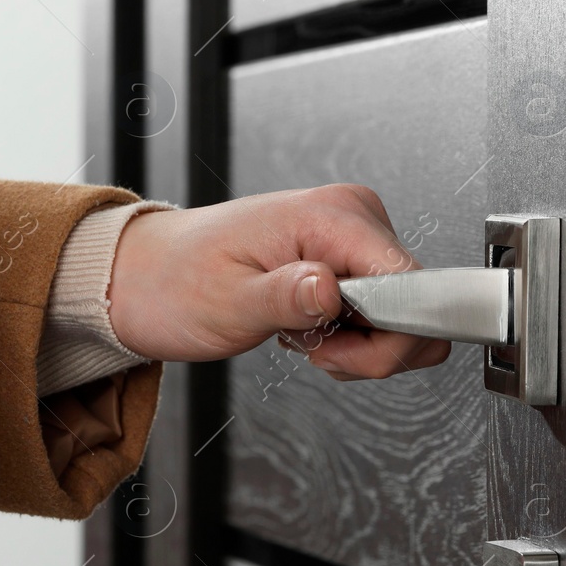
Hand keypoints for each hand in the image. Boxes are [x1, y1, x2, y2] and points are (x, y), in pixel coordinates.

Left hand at [107, 184, 450, 380]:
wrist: (150, 278)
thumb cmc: (177, 282)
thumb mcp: (227, 301)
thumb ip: (285, 297)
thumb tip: (330, 290)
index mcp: (332, 216)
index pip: (412, 284)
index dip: (387, 336)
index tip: (336, 349)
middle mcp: (353, 217)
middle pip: (415, 305)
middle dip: (369, 348)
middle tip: (311, 347)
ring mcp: (355, 238)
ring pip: (404, 317)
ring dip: (359, 347)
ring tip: (303, 336)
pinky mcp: (350, 260)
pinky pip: (384, 315)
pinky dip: (352, 339)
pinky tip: (311, 330)